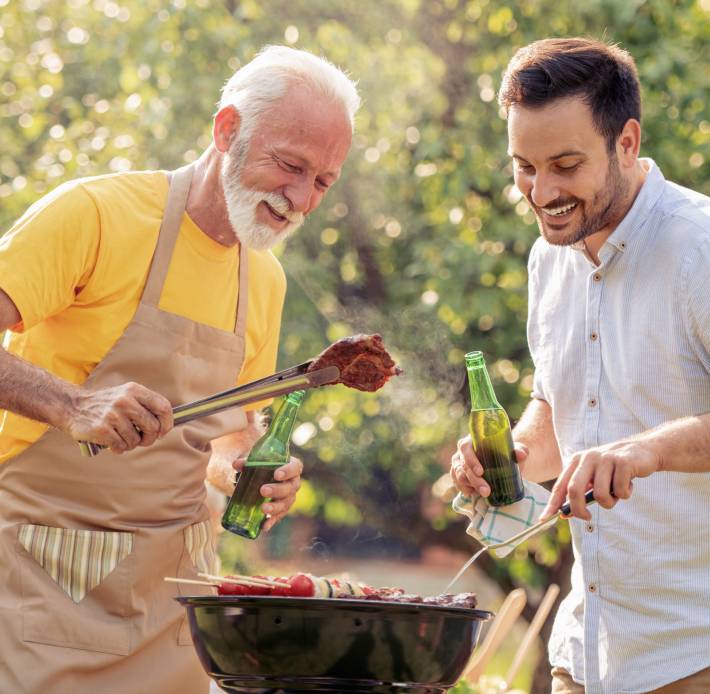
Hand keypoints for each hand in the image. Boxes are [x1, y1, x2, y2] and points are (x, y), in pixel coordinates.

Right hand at [63, 382, 172, 453]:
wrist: (73, 406)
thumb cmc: (106, 404)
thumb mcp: (127, 395)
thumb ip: (146, 406)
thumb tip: (166, 425)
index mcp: (134, 390)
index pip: (163, 407)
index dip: (167, 423)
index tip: (162, 431)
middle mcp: (124, 400)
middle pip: (153, 427)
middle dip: (150, 438)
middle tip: (142, 439)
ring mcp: (112, 415)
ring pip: (136, 440)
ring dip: (131, 444)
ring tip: (121, 437)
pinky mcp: (101, 429)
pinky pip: (121, 446)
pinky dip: (118, 448)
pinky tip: (112, 442)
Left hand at [232, 455, 302, 531]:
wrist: (263, 477)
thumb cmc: (264, 466)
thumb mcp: (256, 461)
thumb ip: (247, 461)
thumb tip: (236, 464)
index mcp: (292, 467)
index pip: (294, 467)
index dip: (288, 471)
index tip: (277, 474)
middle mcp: (293, 483)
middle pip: (290, 488)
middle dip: (277, 490)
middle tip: (263, 490)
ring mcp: (289, 498)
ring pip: (285, 504)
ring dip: (275, 507)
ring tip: (263, 509)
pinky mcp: (282, 510)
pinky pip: (278, 516)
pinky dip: (271, 521)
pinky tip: (264, 526)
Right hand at [450, 435, 527, 496]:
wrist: (504, 461)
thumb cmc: (507, 453)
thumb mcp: (515, 450)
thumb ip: (519, 450)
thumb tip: (521, 455)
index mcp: (472, 440)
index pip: (465, 448)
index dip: (470, 460)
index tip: (481, 472)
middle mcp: (462, 451)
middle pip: (463, 465)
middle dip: (474, 480)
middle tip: (486, 491)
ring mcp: (458, 463)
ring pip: (459, 475)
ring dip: (471, 486)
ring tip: (485, 494)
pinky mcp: (458, 474)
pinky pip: (457, 483)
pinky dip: (465, 489)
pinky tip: (474, 493)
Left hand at [540, 439, 660, 520]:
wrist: (643, 450)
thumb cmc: (615, 469)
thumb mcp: (594, 476)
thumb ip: (580, 492)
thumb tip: (564, 514)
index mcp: (577, 460)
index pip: (561, 485)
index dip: (552, 503)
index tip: (544, 518)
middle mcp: (588, 458)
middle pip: (574, 489)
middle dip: (578, 509)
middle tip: (586, 517)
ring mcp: (605, 459)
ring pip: (600, 494)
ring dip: (609, 502)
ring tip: (616, 494)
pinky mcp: (623, 463)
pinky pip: (620, 491)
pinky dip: (625, 494)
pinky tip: (629, 484)